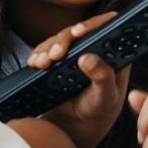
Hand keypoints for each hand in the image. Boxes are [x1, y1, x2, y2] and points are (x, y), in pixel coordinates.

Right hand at [28, 12, 131, 147]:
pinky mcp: (57, 59)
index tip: (79, 32)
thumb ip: (103, 78)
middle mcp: (92, 47)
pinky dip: (39, 55)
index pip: (107, 27)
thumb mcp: (107, 97)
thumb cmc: (100, 108)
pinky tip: (35, 63)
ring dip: (48, 49)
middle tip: (55, 55)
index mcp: (112, 52)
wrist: (79, 122)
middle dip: (63, 41)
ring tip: (42, 63)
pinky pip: (46, 50)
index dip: (94, 24)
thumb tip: (88, 58)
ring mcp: (73, 52)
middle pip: (77, 32)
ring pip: (59, 40)